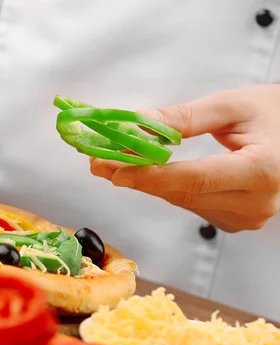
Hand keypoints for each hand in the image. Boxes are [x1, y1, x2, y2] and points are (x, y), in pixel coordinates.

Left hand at [90, 84, 279, 231]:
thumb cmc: (275, 113)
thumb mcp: (231, 106)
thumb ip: (184, 117)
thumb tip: (136, 126)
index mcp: (262, 170)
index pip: (193, 179)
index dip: (149, 175)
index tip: (113, 169)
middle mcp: (256, 202)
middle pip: (182, 193)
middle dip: (137, 177)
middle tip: (100, 162)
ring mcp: (248, 217)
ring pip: (183, 201)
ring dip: (148, 183)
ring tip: (115, 163)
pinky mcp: (238, 221)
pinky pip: (192, 205)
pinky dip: (168, 188)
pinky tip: (147, 173)